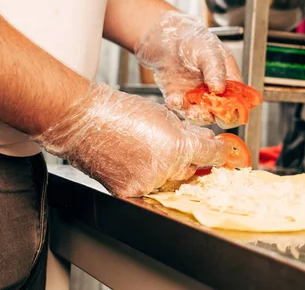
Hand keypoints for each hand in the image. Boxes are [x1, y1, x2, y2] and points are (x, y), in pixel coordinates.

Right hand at [32, 83, 229, 196]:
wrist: (82, 121)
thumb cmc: (119, 112)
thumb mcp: (163, 115)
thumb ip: (187, 130)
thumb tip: (204, 139)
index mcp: (178, 147)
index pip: (212, 156)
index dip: (220, 152)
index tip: (221, 151)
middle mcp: (165, 170)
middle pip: (193, 171)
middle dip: (193, 160)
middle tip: (187, 150)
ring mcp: (147, 184)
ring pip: (172, 182)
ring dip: (171, 171)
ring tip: (155, 151)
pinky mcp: (129, 192)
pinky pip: (151, 190)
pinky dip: (151, 179)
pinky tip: (142, 162)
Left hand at [134, 12, 241, 125]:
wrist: (168, 38)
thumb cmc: (195, 40)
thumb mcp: (209, 51)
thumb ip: (215, 69)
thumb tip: (219, 89)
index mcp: (230, 80)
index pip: (239, 101)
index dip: (235, 109)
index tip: (226, 109)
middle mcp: (215, 92)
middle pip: (220, 113)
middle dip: (212, 115)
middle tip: (203, 110)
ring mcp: (198, 97)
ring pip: (200, 115)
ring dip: (194, 115)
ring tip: (188, 108)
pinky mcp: (180, 98)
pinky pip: (180, 109)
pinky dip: (177, 107)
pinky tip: (174, 99)